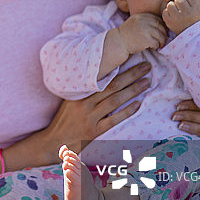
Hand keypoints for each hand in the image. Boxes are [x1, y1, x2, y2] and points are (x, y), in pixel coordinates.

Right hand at [19, 62, 150, 165]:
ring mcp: (89, 117)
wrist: (52, 141)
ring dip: (133, 90)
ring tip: (147, 81)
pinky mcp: (94, 131)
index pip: (101, 77)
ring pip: (115, 100)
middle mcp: (84, 103)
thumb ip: (84, 91)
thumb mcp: (69, 101)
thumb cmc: (63, 120)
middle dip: (131, 75)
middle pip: (112, 86)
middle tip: (146, 66)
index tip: (130, 58)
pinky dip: (127, 111)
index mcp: (78, 93)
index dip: (118, 67)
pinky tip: (138, 103)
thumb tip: (103, 78)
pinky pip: (114, 119)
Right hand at [116, 13, 167, 53]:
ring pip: (161, 36)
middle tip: (162, 40)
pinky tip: (152, 48)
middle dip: (164, 34)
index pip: (157, 19)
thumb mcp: (135, 22)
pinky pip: (156, 43)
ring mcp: (145, 30)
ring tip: (158, 45)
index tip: (160, 32)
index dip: (161, 27)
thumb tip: (162, 24)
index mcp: (142, 16)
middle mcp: (144, 21)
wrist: (118, 42)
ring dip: (161, 42)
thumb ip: (145, 20)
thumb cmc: (127, 34)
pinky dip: (156, 46)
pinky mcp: (146, 39)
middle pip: (161, 27)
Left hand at [162, 0, 199, 33]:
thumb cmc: (197, 18)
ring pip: (170, 4)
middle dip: (180, 1)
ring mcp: (177, 18)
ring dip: (173, 6)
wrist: (194, 35)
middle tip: (183, 8)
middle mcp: (187, 13)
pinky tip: (173, 16)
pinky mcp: (169, 23)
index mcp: (197, 8)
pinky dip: (168, 12)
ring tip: (178, 11)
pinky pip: (165, 11)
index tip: (190, 4)